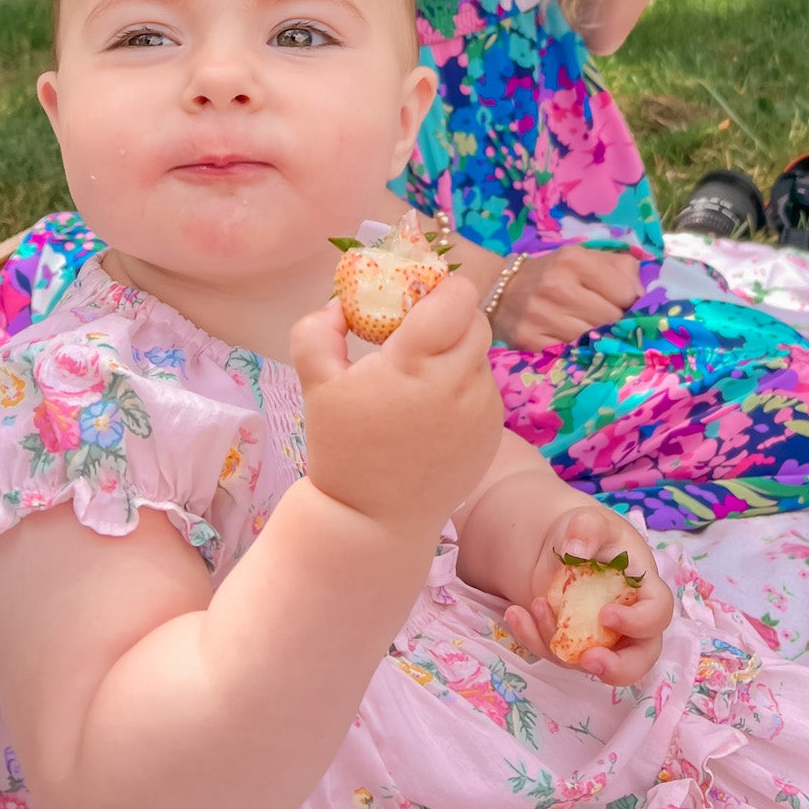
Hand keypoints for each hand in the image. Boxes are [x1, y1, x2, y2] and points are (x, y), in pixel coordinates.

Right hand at [290, 273, 502, 538]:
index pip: (456, 296)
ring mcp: (483, 409)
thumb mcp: (316, 385)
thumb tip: (340, 304)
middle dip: (448, 318)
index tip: (415, 298)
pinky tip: (432, 412)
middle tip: (416, 333)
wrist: (373, 520)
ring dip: (456, 353)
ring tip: (419, 380)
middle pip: (474, 319)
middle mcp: (459, 381)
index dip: (440, 288)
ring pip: (480, 354)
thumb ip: (318, 331)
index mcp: (416, 362)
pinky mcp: (493, 433)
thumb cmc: (343, 449)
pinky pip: (484, 389)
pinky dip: (464, 387)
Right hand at [490, 245, 641, 350]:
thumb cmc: (553, 274)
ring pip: (592, 341)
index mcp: (573, 259)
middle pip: (610, 320)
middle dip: (615, 324)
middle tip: (608, 323)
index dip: (629, 302)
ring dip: (597, 341)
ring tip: (591, 334)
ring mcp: (540, 315)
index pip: (625, 293)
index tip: (621, 304)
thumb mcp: (584, 258)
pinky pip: (569, 355)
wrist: (500, 290)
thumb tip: (642, 295)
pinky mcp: (529, 341)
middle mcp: (556, 286)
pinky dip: (577, 353)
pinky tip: (573, 345)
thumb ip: (620, 268)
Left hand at [503, 505, 673, 684]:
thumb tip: (575, 552)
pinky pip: (557, 655)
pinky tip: (516, 613)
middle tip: (589, 660)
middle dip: (618, 669)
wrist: (561, 545)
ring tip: (537, 604)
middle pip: (640, 659)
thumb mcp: (589, 521)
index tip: (606, 614)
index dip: (639, 622)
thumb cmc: (587, 533)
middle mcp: (631, 622)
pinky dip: (533, 639)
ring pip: (589, 661)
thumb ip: (588, 528)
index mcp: (645, 589)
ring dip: (558, 642)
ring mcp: (603, 639)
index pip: (657, 614)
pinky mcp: (574, 646)